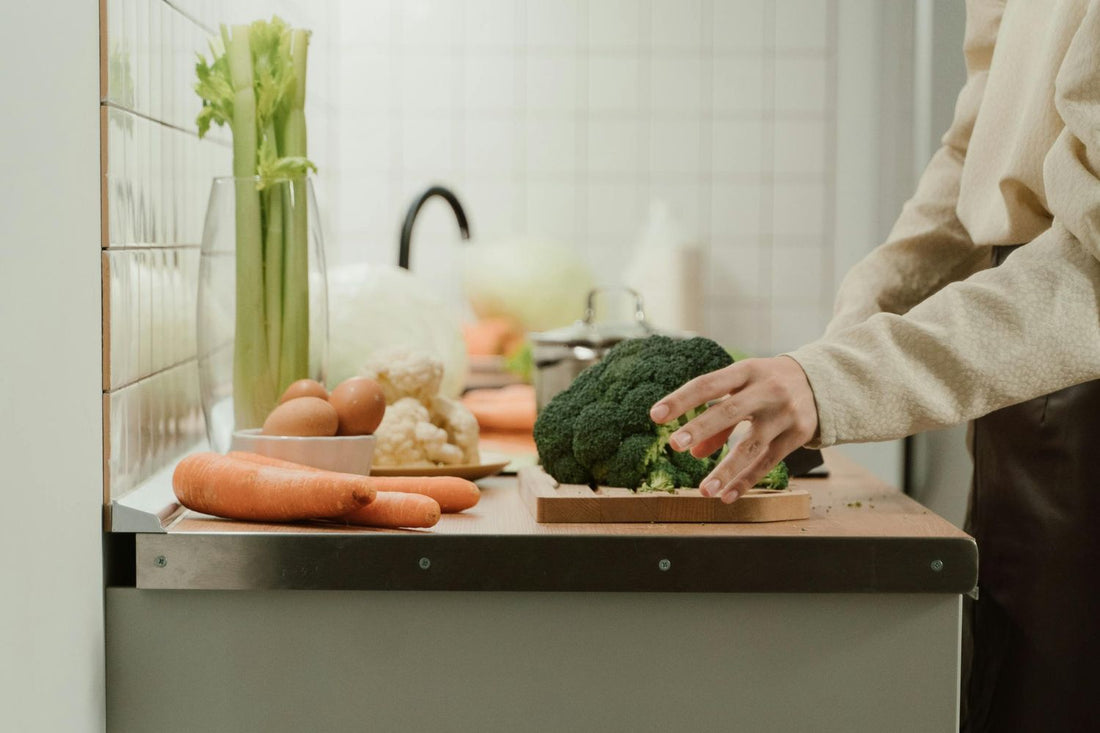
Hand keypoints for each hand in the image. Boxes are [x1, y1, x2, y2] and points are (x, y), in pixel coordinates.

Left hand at [649, 356, 818, 502]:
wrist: (822, 382)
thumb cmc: (767, 384)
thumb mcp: (743, 388)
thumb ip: (717, 417)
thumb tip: (693, 452)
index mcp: (747, 370)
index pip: (708, 384)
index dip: (681, 399)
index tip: (655, 415)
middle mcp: (767, 390)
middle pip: (729, 411)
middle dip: (700, 428)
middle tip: (674, 445)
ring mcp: (785, 414)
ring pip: (751, 445)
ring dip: (725, 469)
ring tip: (703, 490)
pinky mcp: (798, 435)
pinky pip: (768, 462)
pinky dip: (746, 480)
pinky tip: (726, 496)